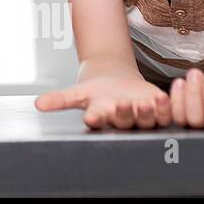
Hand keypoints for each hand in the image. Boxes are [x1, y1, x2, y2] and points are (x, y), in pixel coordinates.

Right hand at [35, 75, 172, 129]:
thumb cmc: (97, 92)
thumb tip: (38, 105)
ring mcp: (141, 117)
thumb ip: (60, 99)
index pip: (98, 120)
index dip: (96, 119)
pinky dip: (165, 107)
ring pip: (146, 120)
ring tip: (144, 102)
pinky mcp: (158, 111)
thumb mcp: (78, 92)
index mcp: (102, 116)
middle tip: (122, 104)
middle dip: (123, 114)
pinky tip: (163, 97)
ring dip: (146, 113)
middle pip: (123, 120)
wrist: (117, 83)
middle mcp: (122, 120)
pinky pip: (164, 113)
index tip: (92, 116)